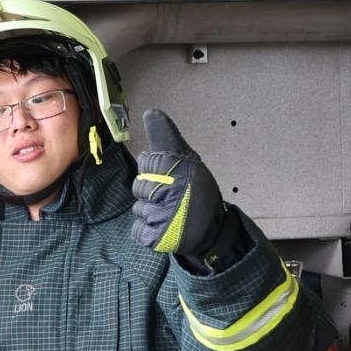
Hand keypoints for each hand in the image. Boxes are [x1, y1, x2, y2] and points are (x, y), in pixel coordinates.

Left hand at [129, 109, 227, 257]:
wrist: (213, 231)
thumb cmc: (196, 192)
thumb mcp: (187, 161)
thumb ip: (165, 138)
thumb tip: (150, 112)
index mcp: (180, 168)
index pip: (146, 162)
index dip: (156, 170)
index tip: (171, 177)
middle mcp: (172, 191)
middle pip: (139, 186)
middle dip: (151, 193)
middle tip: (172, 198)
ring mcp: (164, 217)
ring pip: (138, 209)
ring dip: (150, 213)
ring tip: (170, 214)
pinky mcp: (158, 238)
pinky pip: (137, 230)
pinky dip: (146, 231)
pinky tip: (163, 228)